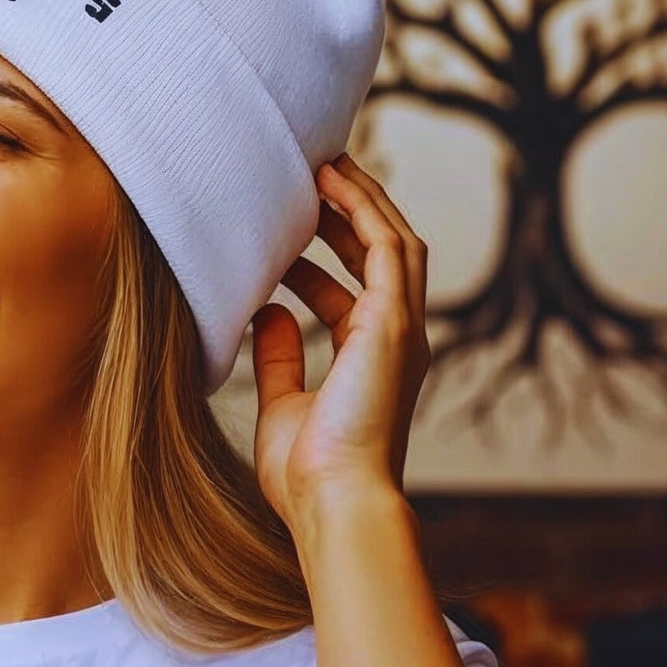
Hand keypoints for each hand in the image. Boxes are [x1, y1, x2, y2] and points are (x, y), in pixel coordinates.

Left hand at [250, 155, 429, 542]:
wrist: (334, 501)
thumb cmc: (307, 473)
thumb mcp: (283, 404)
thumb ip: (278, 356)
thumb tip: (265, 311)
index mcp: (373, 359)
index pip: (355, 291)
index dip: (322, 258)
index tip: (284, 237)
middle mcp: (396, 338)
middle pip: (383, 254)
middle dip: (350, 214)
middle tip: (309, 179)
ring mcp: (402, 328)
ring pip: (393, 240)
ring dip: (360, 200)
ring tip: (321, 165)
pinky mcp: (394, 323)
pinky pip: (386, 247)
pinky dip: (361, 209)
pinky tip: (330, 182)